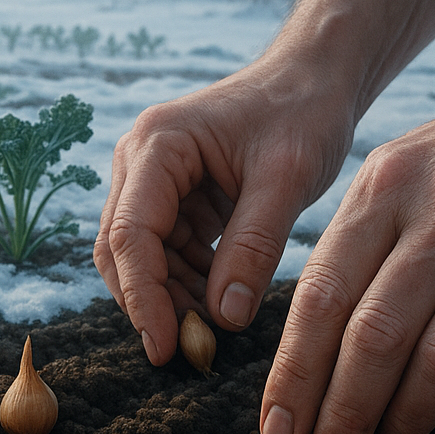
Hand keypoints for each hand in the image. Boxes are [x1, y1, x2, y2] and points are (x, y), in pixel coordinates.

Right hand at [94, 61, 356, 362]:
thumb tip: (223, 318)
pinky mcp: (174, 197)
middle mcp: (140, 162)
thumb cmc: (302, 112)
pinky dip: (188, 284)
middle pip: (120, 250)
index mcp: (157, 145)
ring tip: (213, 334)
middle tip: (189, 354)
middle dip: (150, 304)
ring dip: (170, 298)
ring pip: (141, 257)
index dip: (143, 297)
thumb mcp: (287, 178)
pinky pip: (168, 252)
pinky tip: (220, 305)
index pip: (129, 234)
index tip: (166, 348)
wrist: (314, 79)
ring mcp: (152, 180)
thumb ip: (255, 246)